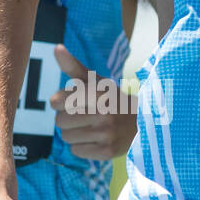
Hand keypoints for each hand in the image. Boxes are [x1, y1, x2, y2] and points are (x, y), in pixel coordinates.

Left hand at [51, 44, 137, 159]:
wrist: (143, 122)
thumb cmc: (113, 99)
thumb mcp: (97, 81)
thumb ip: (74, 66)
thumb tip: (56, 48)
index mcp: (97, 93)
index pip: (56, 101)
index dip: (60, 103)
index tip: (72, 102)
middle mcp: (102, 113)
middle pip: (59, 121)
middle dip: (68, 119)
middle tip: (85, 116)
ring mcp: (106, 134)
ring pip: (67, 138)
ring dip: (74, 134)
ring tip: (91, 128)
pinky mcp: (107, 151)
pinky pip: (76, 151)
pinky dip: (82, 147)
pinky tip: (96, 139)